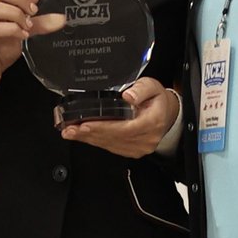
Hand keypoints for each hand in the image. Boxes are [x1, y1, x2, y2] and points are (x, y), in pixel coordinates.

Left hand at [59, 77, 179, 157]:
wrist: (166, 113)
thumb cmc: (157, 99)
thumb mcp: (152, 86)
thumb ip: (141, 89)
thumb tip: (128, 96)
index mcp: (152, 122)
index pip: (125, 128)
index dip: (103, 127)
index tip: (86, 124)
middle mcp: (146, 138)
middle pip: (114, 138)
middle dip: (90, 133)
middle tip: (71, 129)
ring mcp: (139, 147)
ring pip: (110, 144)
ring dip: (89, 139)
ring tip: (71, 132)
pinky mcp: (132, 151)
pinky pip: (111, 147)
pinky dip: (96, 141)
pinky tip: (83, 136)